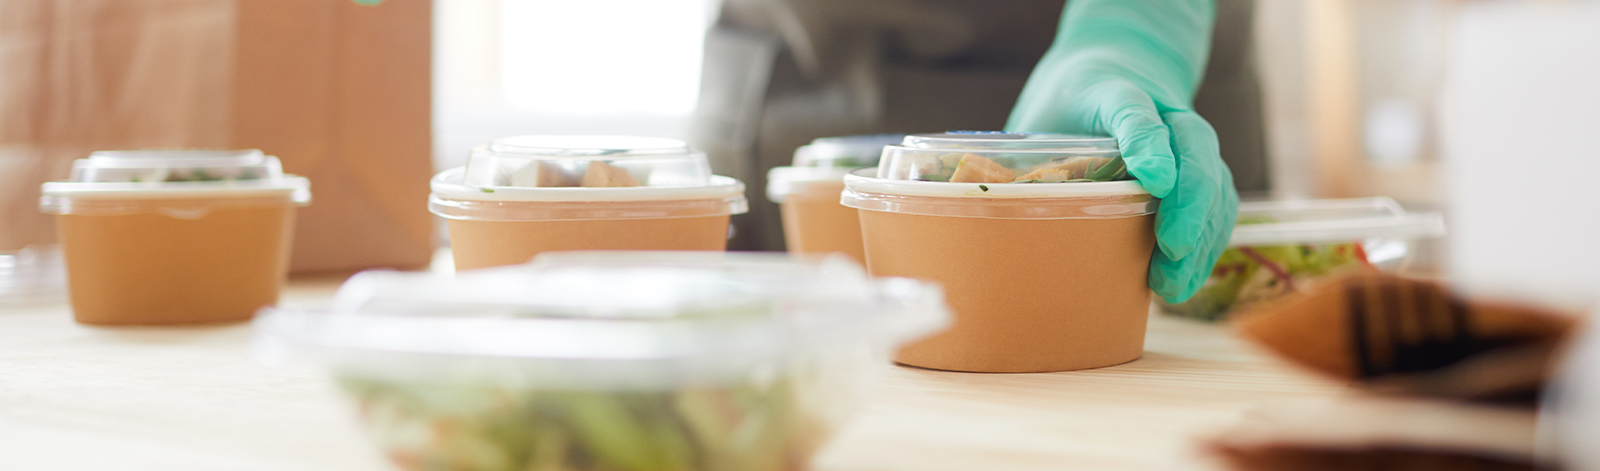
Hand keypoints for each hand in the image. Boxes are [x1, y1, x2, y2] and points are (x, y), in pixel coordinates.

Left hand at [1006, 0, 1238, 302]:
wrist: (1113, 65)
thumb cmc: (1067, 100)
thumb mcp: (1038, 113)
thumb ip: (1022, 157)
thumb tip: (992, 217)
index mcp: (1117, 91)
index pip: (1135, 110)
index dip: (1147, 143)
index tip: (1153, 181)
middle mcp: (1165, 111)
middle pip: (1193, 149)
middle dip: (1189, 204)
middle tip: (1170, 249)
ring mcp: (1188, 139)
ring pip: (1215, 181)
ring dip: (1202, 234)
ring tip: (1172, 283)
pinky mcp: (1200, 167)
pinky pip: (1218, 203)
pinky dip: (1207, 243)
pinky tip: (1184, 278)